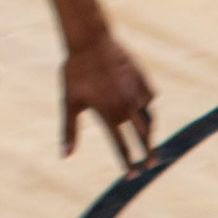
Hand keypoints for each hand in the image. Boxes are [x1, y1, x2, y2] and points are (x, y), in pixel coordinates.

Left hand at [63, 33, 157, 171]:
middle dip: (148, 152)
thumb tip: (66, 156)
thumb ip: (69, 131)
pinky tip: (142, 106)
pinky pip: (149, 98)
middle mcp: (127, 108)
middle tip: (152, 164)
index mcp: (109, 116)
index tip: (132, 176)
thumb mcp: (70, 103)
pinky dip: (146, 105)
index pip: (121, 147)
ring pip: (149, 118)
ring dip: (149, 131)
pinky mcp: (144, 81)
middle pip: (142, 137)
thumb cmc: (75, 73)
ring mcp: (138, 94)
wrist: (91, 41)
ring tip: (150, 139)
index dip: (127, 163)